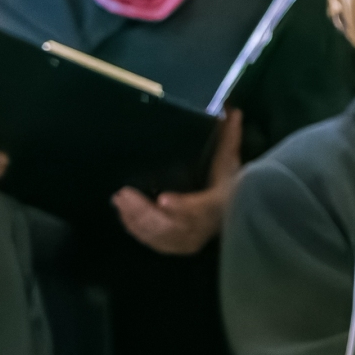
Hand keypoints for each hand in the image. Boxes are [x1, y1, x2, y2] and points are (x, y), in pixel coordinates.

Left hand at [113, 107, 243, 255]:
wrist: (235, 214)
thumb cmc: (230, 184)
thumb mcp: (231, 160)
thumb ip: (230, 137)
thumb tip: (232, 109)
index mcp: (220, 204)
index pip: (202, 208)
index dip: (183, 207)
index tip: (163, 200)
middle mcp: (205, 226)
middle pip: (173, 226)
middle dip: (146, 212)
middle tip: (124, 194)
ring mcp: (191, 239)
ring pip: (161, 236)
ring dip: (137, 219)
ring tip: (119, 200)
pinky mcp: (178, 245)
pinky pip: (156, 242)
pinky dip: (138, 230)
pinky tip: (123, 215)